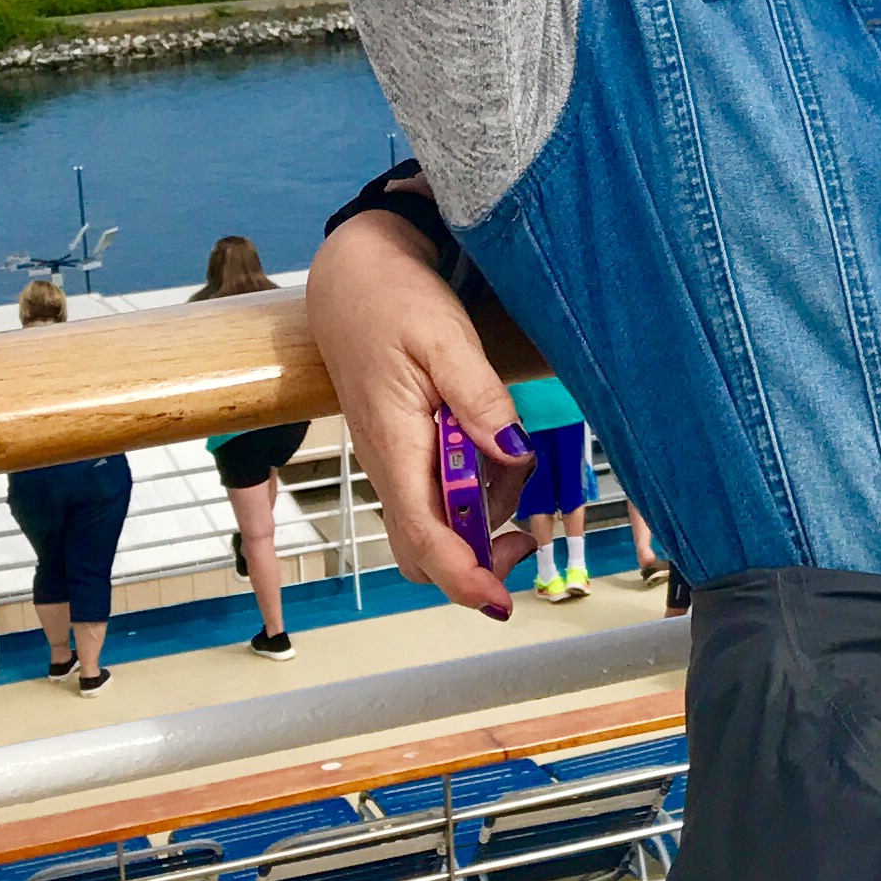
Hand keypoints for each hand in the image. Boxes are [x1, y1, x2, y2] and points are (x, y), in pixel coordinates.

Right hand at [305, 205, 539, 617]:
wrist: (353, 279)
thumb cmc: (392, 301)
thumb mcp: (444, 338)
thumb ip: (479, 397)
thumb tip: (515, 451)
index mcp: (394, 448)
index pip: (424, 539)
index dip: (464, 578)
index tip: (501, 601)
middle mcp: (389, 468)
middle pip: (427, 553)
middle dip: (479, 559)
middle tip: (527, 536)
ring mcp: (395, 465)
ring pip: (439, 527)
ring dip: (485, 513)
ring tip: (507, 450)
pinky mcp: (406, 455)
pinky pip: (439, 498)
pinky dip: (475, 490)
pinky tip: (490, 446)